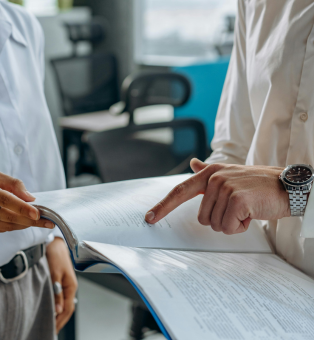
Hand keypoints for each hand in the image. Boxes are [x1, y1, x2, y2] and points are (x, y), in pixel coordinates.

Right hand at [0, 169, 54, 233]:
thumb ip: (13, 184)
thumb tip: (30, 197)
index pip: (6, 200)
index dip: (23, 208)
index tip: (37, 213)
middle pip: (9, 216)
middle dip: (31, 221)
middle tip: (48, 222)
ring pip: (5, 226)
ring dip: (24, 225)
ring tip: (41, 223)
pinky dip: (13, 227)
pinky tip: (24, 223)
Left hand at [46, 237, 77, 333]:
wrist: (55, 242)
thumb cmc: (56, 255)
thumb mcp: (55, 274)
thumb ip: (57, 292)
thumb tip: (57, 310)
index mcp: (71, 286)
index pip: (68, 308)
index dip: (60, 321)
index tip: (52, 330)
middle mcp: (70, 286)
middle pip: (67, 308)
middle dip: (60, 320)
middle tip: (50, 331)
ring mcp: (66, 284)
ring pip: (64, 303)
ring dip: (58, 314)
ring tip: (50, 323)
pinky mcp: (61, 281)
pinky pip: (61, 297)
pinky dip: (57, 305)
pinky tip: (51, 309)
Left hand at [145, 159, 289, 234]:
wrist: (286, 185)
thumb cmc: (256, 185)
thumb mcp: (230, 174)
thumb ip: (208, 170)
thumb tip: (193, 163)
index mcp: (209, 174)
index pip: (180, 191)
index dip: (163, 205)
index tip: (150, 217)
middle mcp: (214, 179)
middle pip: (202, 218)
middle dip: (220, 219)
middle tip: (238, 208)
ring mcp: (225, 188)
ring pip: (215, 224)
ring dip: (232, 223)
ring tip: (245, 209)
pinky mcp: (237, 199)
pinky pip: (228, 227)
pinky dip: (241, 227)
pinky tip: (251, 213)